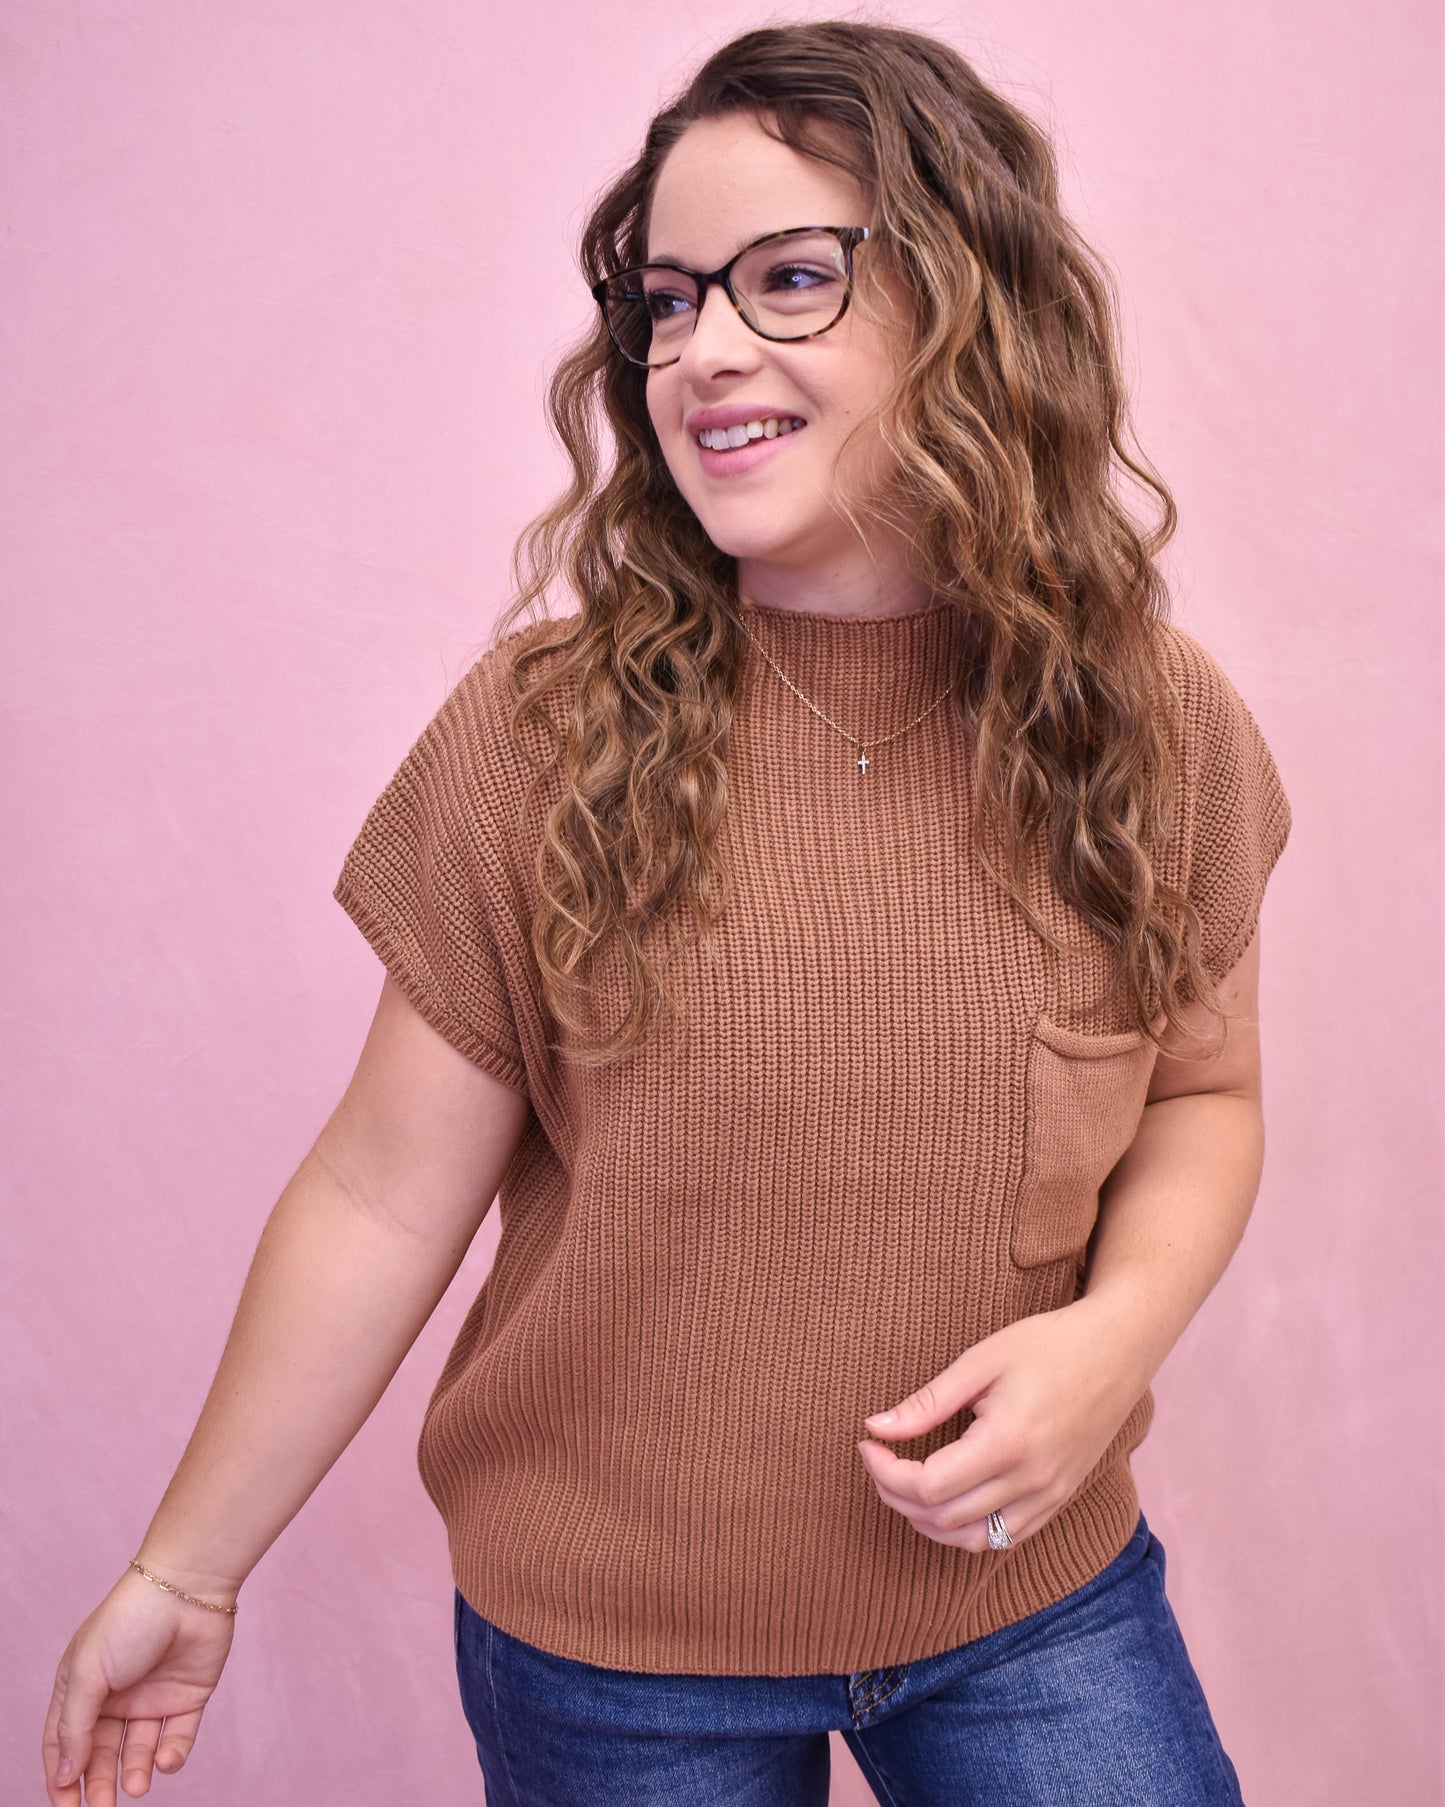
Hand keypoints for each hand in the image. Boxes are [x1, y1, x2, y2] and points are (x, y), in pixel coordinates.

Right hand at [42, 1566, 237, 1804]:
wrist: (188, 1587)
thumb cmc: (128, 1621)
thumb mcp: (87, 1673)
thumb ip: (73, 1728)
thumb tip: (63, 1777)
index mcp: (82, 1687)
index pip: (64, 1742)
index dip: (62, 1775)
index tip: (65, 1805)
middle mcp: (116, 1696)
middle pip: (101, 1753)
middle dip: (99, 1784)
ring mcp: (153, 1696)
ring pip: (138, 1751)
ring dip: (134, 1773)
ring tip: (136, 1788)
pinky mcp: (189, 1696)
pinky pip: (178, 1737)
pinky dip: (172, 1756)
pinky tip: (165, 1761)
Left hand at [855, 1297, 1149, 1553]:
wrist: (1118, 1350)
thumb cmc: (1048, 1345)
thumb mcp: (981, 1361)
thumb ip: (927, 1402)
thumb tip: (875, 1427)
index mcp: (1008, 1443)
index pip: (929, 1486)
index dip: (886, 1471)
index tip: (867, 1443)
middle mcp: (1031, 1481)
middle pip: (943, 1519)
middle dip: (896, 1495)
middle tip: (876, 1460)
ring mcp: (1048, 1497)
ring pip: (972, 1541)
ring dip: (927, 1522)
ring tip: (902, 1484)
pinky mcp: (1058, 1500)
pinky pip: (1003, 1538)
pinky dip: (965, 1531)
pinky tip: (945, 1501)